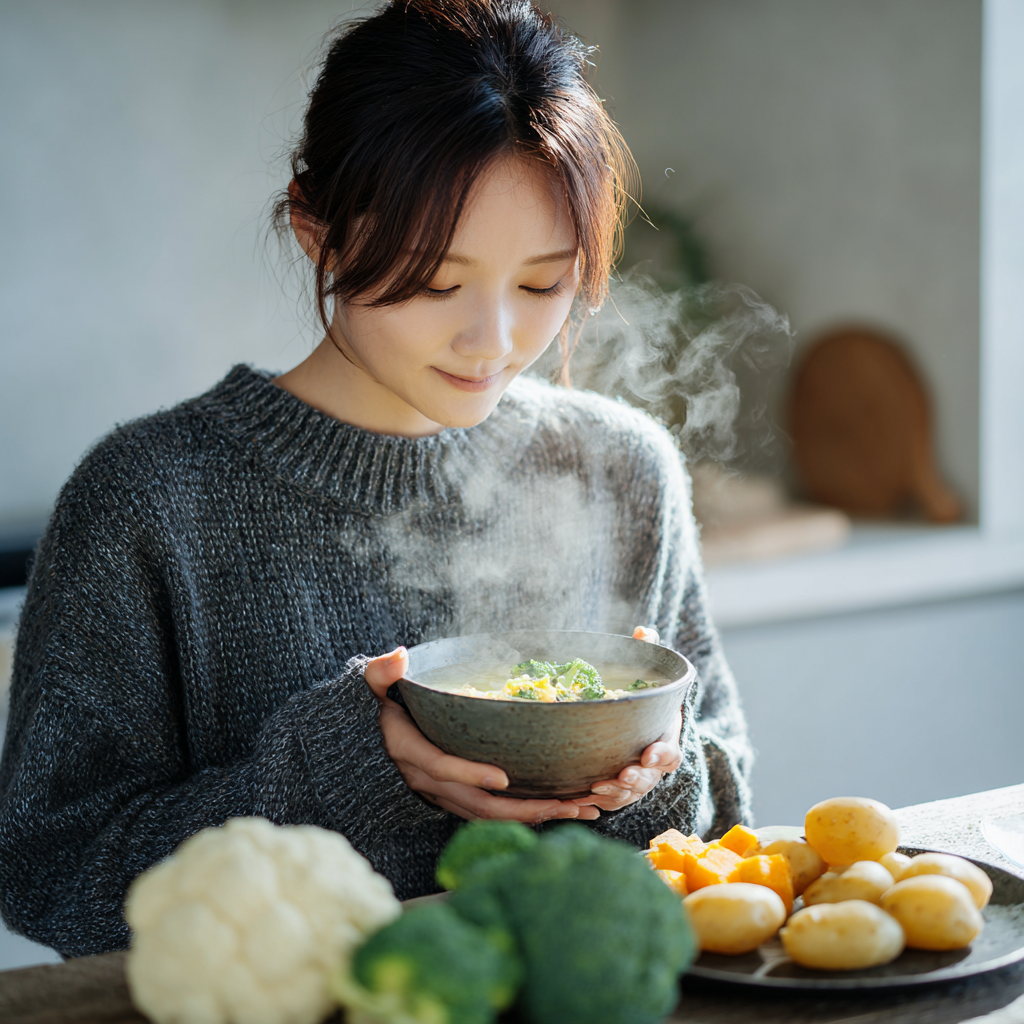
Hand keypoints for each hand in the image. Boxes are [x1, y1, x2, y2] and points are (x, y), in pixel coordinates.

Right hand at [364, 648, 600, 823]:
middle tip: (567, 804)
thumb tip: (399, 655)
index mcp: (410, 750)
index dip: (470, 775)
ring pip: (489, 814)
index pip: (442, 767)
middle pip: (477, 804)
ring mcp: (443, 793)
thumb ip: (384, 671)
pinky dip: (526, 814)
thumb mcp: (374, 683)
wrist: (366, 740)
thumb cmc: (379, 704)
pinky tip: (561, 807)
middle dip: (523, 809)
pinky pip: (492, 812)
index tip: (503, 778)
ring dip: (534, 815)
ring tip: (579, 808)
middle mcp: (427, 780)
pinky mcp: (456, 797)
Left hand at [573, 623, 679, 811]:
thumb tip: (644, 631)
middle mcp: (652, 767)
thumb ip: (648, 653)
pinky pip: (607, 802)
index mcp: (664, 740)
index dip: (662, 754)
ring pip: (628, 794)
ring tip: (596, 787)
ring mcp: (635, 782)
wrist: (633, 726)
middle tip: (622, 774)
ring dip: (614, 792)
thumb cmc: (640, 699)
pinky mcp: (615, 792)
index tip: (649, 752)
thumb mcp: (648, 675)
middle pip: (649, 779)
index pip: (671, 754)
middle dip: (637, 778)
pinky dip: (594, 803)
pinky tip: (576, 798)